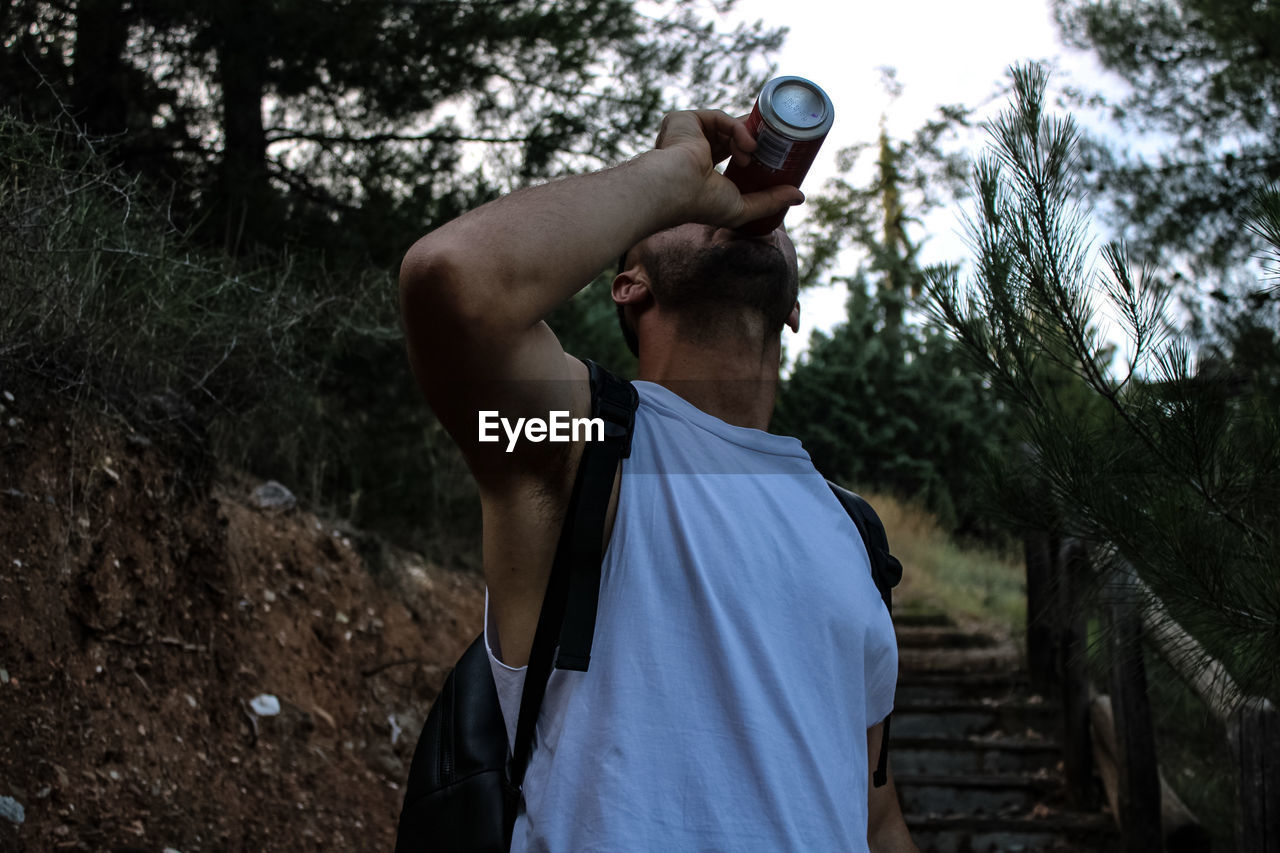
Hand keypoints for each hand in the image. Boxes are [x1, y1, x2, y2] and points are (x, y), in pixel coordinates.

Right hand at [653, 110, 803, 228]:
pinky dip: (738, 128)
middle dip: (756, 139)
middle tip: (776, 147)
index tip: (773, 157)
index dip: (753, 153)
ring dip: (747, 138)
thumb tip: (800, 196)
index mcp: (700, 170)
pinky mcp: (685, 119)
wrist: (675, 188)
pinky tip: (748, 145)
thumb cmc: (702, 204)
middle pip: (731, 136)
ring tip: (756, 153)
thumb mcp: (742, 207)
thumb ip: (769, 201)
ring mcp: (687, 134)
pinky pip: (719, 117)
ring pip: (727, 126)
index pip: (730, 154)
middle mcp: (691, 150)